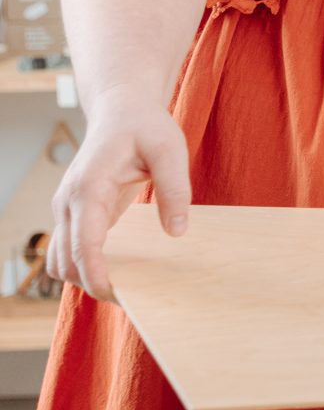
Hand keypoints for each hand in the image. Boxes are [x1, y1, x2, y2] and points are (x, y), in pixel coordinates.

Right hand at [46, 95, 191, 300]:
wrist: (121, 111)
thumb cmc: (145, 127)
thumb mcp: (170, 150)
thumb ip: (174, 190)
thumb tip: (178, 231)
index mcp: (88, 188)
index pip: (83, 243)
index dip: (95, 272)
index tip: (114, 293)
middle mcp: (68, 202)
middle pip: (66, 260)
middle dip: (92, 282)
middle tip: (133, 297)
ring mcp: (67, 209)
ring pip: (60, 260)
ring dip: (84, 278)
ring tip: (126, 287)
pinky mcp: (75, 214)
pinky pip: (70, 250)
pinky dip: (84, 266)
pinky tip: (116, 270)